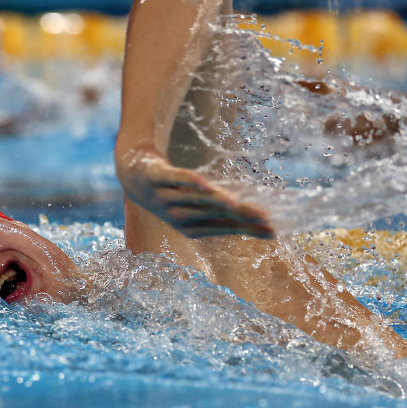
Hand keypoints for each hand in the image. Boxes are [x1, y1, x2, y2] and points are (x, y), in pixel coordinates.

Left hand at [116, 145, 273, 238]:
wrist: (133, 176)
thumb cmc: (173, 194)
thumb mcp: (197, 206)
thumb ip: (223, 213)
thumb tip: (262, 222)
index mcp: (190, 227)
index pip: (224, 228)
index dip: (247, 230)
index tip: (273, 231)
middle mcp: (177, 215)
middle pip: (213, 215)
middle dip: (239, 217)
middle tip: (265, 218)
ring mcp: (165, 197)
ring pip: (194, 200)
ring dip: (215, 202)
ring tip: (237, 204)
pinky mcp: (156, 177)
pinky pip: (174, 179)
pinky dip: (189, 182)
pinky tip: (205, 183)